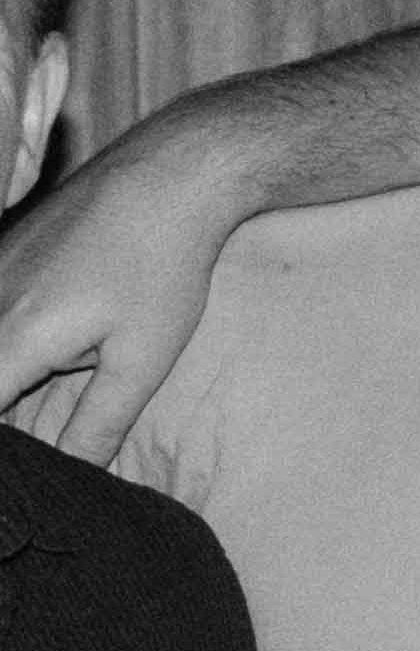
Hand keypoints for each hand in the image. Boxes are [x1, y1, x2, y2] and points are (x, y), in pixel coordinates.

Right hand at [0, 119, 242, 464]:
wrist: (172, 173)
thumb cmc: (163, 265)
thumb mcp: (141, 358)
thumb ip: (96, 425)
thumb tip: (69, 477)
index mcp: (8, 343)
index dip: (4, 456)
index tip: (23, 475)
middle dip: (4, 408)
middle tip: (45, 432)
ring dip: (8, 377)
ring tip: (56, 376)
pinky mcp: (0, 254)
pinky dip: (7, 344)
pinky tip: (38, 350)